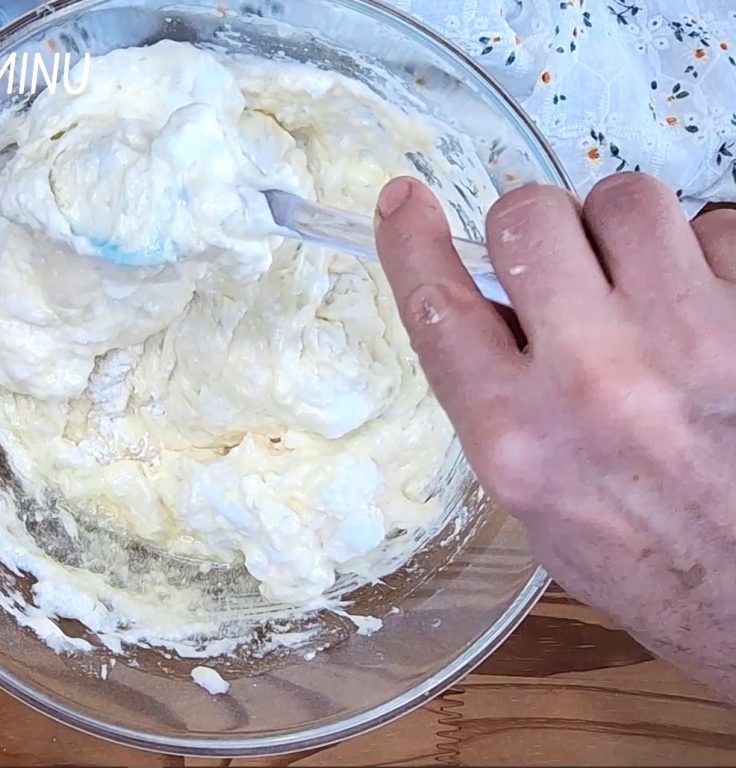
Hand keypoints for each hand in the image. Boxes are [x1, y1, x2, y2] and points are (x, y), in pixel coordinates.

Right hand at [375, 172, 735, 700]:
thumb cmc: (649, 560)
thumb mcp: (535, 502)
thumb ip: (501, 404)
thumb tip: (490, 309)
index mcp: (516, 435)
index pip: (438, 306)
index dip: (410, 240)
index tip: (404, 201)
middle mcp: (592, 381)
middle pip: (529, 217)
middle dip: (535, 228)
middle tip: (557, 262)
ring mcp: (688, 345)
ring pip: (625, 199)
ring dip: (620, 229)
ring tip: (638, 281)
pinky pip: (719, 229)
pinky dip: (704, 255)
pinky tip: (705, 306)